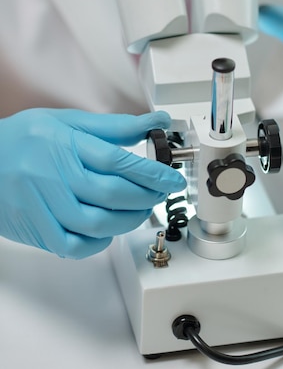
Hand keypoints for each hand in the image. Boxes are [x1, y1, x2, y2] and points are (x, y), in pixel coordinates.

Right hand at [0, 109, 185, 257]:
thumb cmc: (24, 138)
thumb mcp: (66, 121)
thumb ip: (112, 127)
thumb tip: (153, 125)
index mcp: (62, 142)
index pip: (116, 160)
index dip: (150, 172)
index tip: (171, 177)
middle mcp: (50, 173)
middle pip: (110, 193)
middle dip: (146, 196)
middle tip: (161, 192)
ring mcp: (40, 204)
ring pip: (95, 223)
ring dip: (128, 220)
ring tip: (140, 210)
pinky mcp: (34, 228)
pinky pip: (73, 246)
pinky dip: (98, 242)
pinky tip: (108, 230)